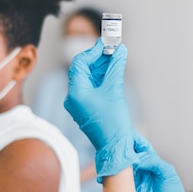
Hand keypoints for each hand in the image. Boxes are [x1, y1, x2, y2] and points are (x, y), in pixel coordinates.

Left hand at [64, 40, 136, 180]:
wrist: (114, 146)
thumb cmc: (113, 121)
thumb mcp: (115, 90)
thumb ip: (116, 67)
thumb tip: (120, 50)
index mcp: (76, 92)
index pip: (80, 63)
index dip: (94, 51)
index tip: (107, 45)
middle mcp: (72, 97)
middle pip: (82, 70)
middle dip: (98, 59)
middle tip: (113, 50)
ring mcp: (76, 104)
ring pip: (86, 78)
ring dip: (100, 68)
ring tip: (115, 60)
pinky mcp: (83, 108)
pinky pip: (88, 88)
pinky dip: (99, 79)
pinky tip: (111, 73)